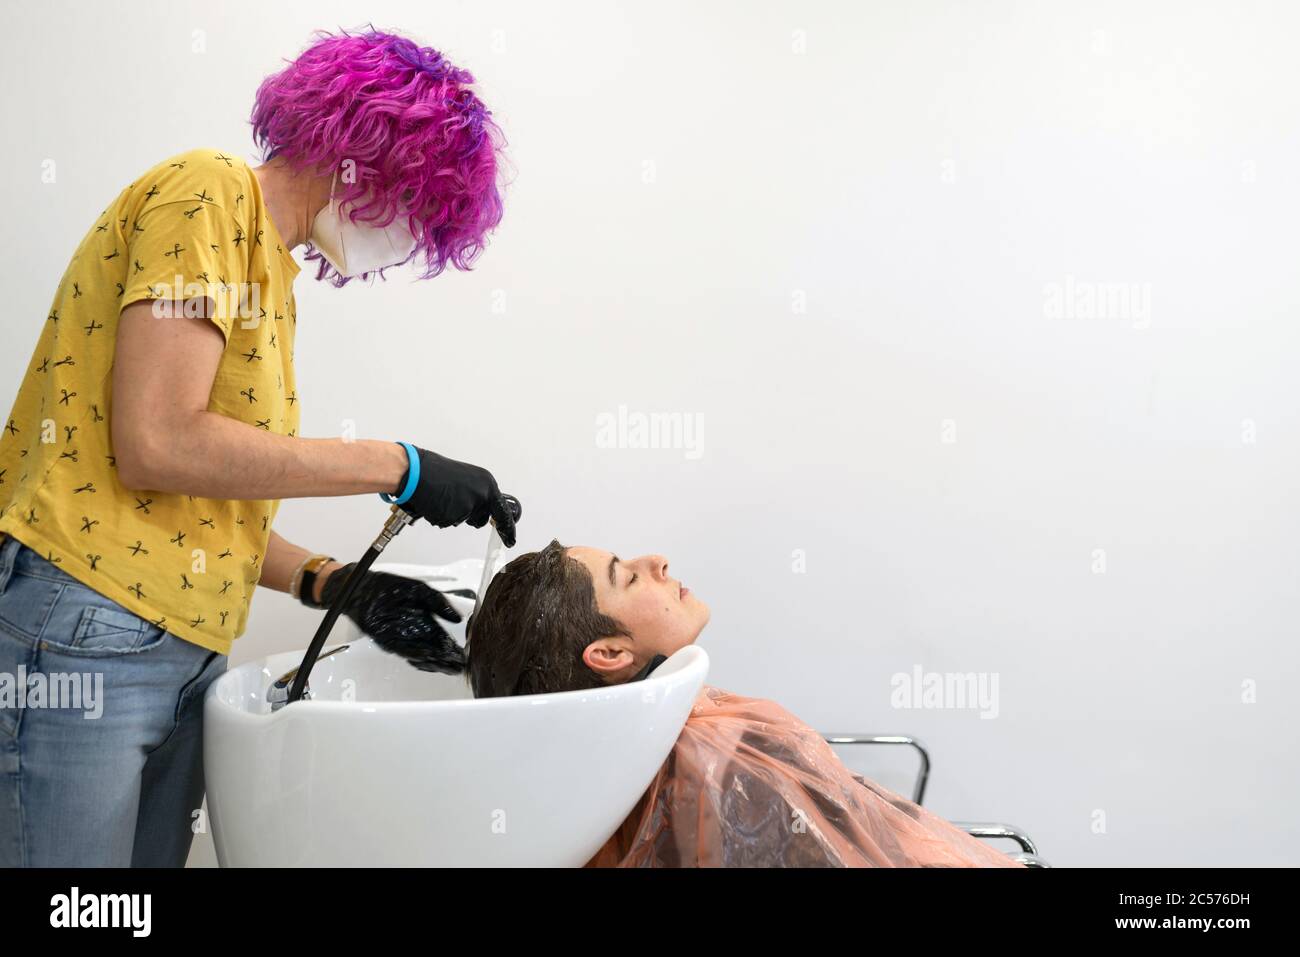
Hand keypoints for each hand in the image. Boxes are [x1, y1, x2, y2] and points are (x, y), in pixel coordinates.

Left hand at [320, 563, 465, 673]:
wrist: (364, 588)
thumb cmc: (391, 587)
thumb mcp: (421, 591)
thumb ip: (439, 602)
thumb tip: (457, 618)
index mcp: (425, 622)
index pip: (442, 640)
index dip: (452, 648)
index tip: (462, 655)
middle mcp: (415, 634)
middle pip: (434, 651)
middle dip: (446, 660)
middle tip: (458, 666)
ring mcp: (402, 640)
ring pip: (421, 655)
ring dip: (433, 662)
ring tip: (447, 666)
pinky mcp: (387, 642)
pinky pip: (404, 651)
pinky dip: (416, 656)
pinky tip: (427, 658)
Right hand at [392, 445, 518, 546]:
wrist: (416, 471)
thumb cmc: (436, 472)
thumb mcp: (466, 479)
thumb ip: (477, 493)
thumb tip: (482, 506)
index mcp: (487, 483)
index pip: (502, 511)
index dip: (507, 527)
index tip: (511, 539)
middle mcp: (482, 494)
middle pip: (481, 519)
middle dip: (470, 517)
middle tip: (455, 501)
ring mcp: (469, 505)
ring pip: (463, 520)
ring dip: (453, 514)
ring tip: (442, 497)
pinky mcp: (455, 515)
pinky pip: (448, 522)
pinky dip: (441, 515)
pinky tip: (435, 502)